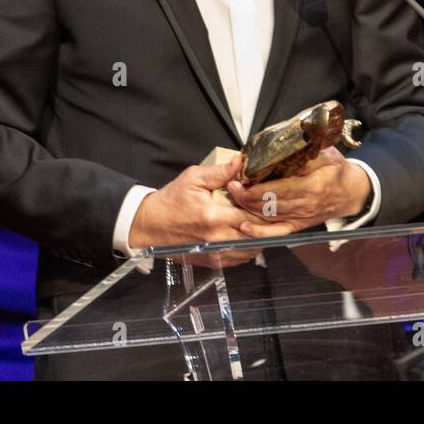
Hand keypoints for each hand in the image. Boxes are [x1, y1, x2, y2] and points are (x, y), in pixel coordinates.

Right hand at [128, 159, 278, 266]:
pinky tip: (247, 235)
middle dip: (267, 225)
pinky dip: (247, 248)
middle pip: (256, 236)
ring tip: (261, 224)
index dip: (267, 210)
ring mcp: (216, 254)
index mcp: (214, 216)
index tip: (274, 203)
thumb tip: (241, 162)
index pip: (253, 216)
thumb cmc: (171, 200)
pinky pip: (239, 259)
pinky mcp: (212, 262)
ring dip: (259, 238)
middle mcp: (218, 239)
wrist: (150, 225)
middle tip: (274, 214)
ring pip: (251, 250)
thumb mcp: (193, 179)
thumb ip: (220, 172)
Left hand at [225, 146, 371, 235]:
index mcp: (312, 186)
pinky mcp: (298, 226)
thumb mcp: (326, 155)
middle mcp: (305, 205)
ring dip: (249, 210)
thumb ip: (306, 155)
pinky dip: (261, 233)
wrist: (352, 193)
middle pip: (270, 204)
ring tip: (233, 198)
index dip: (257, 188)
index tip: (239, 180)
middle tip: (230, 187)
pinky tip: (245, 230)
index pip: (279, 190)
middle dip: (247, 198)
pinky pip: (278, 232)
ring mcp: (301, 218)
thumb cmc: (337, 170)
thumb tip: (282, 152)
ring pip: (270, 217)